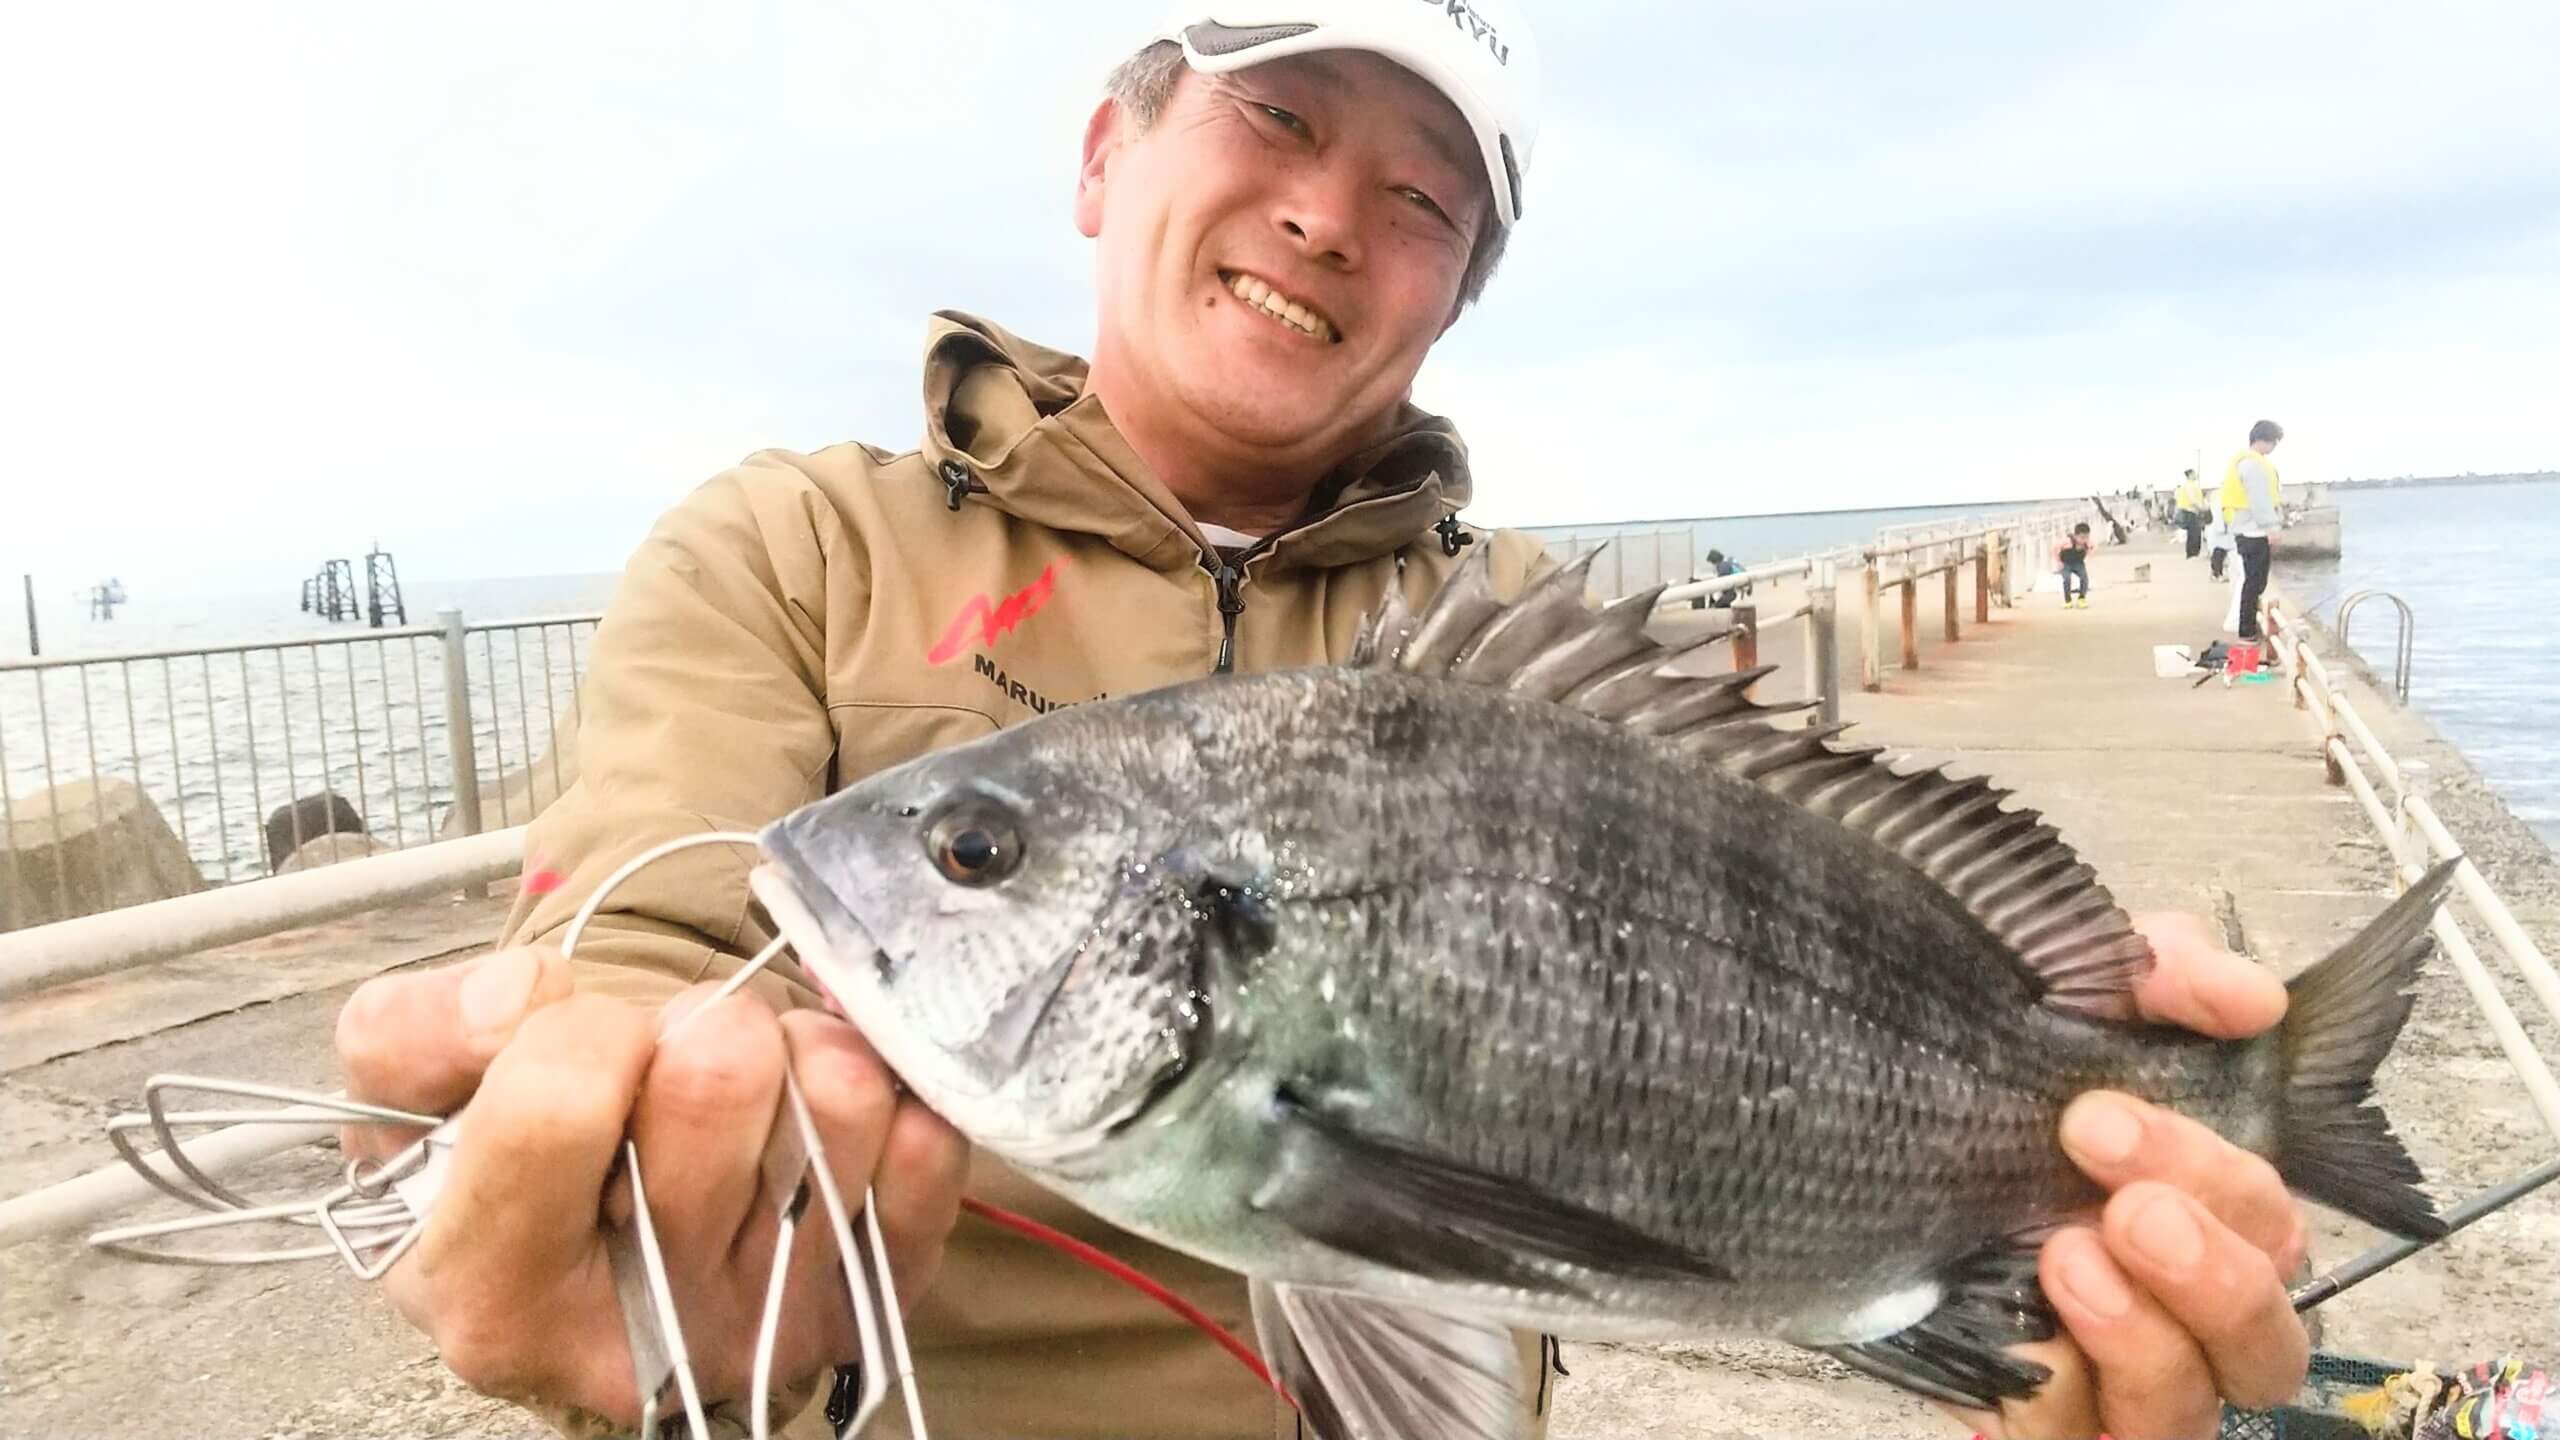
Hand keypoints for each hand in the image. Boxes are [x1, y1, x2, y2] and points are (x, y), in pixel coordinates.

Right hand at [333, 947, 970, 1426]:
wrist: (602, 1234)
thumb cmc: (503, 1154)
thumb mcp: (412, 1097)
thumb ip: (416, 1031)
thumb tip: (524, 997)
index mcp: (495, 1292)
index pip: (559, 1100)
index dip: (580, 1028)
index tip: (586, 1039)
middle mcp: (640, 1336)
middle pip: (720, 1079)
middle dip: (704, 1022)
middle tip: (680, 1053)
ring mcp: (767, 1325)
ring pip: (838, 1099)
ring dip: (800, 1045)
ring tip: (755, 1075)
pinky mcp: (870, 1301)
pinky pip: (928, 1151)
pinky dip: (890, 1093)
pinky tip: (821, 1109)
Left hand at [1955, 913, 2304, 1439]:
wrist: (1827, 1138)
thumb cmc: (1973, 1089)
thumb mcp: (2062, 1001)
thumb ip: (2157, 973)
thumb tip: (2247, 997)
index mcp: (2201, 1217)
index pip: (2273, 1219)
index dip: (2227, 1166)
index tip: (2111, 1103)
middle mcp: (2177, 1309)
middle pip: (2263, 1309)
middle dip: (2201, 1231)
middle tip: (2093, 1143)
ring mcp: (2115, 1380)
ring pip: (2197, 1397)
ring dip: (2150, 1324)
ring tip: (2068, 1249)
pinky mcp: (2044, 1424)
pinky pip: (2082, 1434)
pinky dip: (2070, 1385)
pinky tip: (2029, 1316)